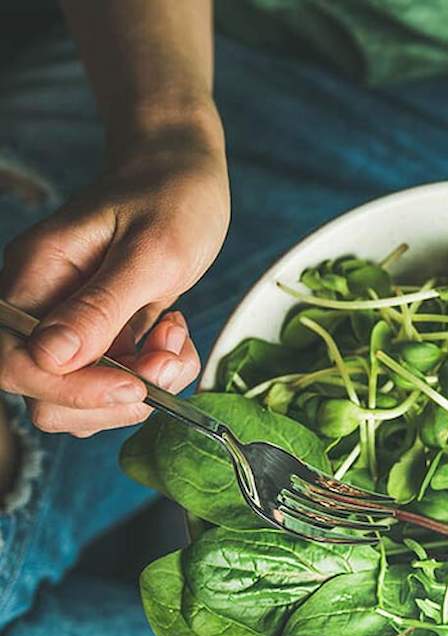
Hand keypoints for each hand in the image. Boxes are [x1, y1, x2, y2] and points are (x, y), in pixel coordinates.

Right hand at [0, 116, 228, 436]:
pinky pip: (120, 385)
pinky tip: (174, 337)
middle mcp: (44, 309)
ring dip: (143, 387)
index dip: (70, 389)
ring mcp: (73, 328)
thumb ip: (100, 306)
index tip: (133, 383)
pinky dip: (156, 376)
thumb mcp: (148, 251)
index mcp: (35, 278)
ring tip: (175, 339)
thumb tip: (49, 358)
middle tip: (167, 356)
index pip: (14, 363)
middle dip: (116, 394)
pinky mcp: (104, 339)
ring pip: (88, 402)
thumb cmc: (169, 196)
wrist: (184, 175)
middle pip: (47, 397)